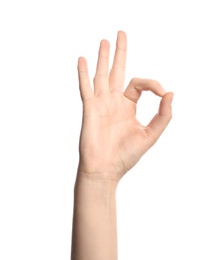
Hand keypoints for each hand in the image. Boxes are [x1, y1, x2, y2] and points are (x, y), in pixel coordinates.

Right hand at [77, 31, 172, 181]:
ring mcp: (101, 103)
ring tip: (105, 41)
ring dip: (103, 58)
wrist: (105, 169)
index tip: (162, 94)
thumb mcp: (150, 135)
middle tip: (121, 34)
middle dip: (120, 53)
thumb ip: (163, 116)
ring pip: (102, 75)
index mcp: (128, 107)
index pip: (140, 84)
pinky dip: (83, 74)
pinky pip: (86, 88)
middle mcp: (114, 102)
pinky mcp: (90, 108)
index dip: (153, 84)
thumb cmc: (126, 155)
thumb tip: (171, 94)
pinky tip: (83, 60)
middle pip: (118, 72)